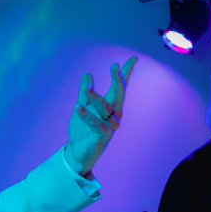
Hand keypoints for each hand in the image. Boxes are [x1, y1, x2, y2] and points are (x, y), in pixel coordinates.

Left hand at [64, 56, 136, 176]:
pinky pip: (95, 124)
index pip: (120, 88)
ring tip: (87, 88)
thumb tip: (87, 74)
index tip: (132, 59)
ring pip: (105, 108)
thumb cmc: (83, 131)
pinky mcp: (101, 136)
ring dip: (96, 97)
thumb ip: (84, 92)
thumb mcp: (82, 106)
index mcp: (111, 107)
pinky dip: (87, 116)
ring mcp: (109, 126)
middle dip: (118, 80)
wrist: (77, 153)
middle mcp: (114, 115)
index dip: (125, 73)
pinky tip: (77, 107)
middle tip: (115, 67)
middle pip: (118, 95)